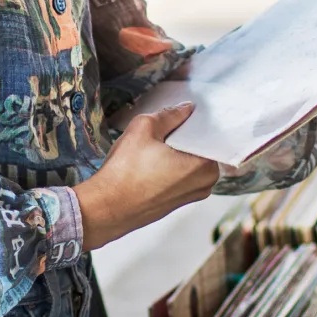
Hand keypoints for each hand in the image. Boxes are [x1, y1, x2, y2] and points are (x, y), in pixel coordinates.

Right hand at [75, 103, 218, 250]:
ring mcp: (192, 196)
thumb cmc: (125, 173)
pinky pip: (179, 177)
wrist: (106, 208)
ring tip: (152, 150)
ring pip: (189, 163)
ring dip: (175, 153)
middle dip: (184, 138)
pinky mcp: (177, 203)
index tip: (180, 117)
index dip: (193, 121)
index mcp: (205, 166)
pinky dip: (168, 168)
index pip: (210, 134)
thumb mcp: (145, 128)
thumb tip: (184, 109)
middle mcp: (205, 184)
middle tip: (161, 134)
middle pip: (200, 148)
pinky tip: (149, 165)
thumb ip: (169, 115)